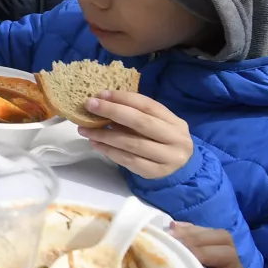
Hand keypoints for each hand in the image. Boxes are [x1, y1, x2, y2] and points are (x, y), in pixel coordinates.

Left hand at [79, 91, 194, 178]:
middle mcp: (175, 139)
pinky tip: (95, 144)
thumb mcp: (158, 124)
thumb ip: (137, 114)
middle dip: (112, 112)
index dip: (124, 98)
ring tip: (85, 129)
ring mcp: (167, 158)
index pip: (148, 105)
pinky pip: (128, 160)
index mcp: (175, 122)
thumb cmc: (163, 140)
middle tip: (90, 106)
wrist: (182, 169)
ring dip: (104, 135)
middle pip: (141, 122)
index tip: (101, 94)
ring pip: (131, 143)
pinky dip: (109, 151)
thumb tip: (103, 102)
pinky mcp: (155, 173)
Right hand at [169, 223, 250, 267]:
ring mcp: (212, 252)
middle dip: (195, 238)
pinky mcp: (198, 251)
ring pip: (206, 232)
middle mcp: (227, 259)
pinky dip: (181, 229)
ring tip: (168, 236)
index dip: (205, 252)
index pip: (226, 253)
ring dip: (186, 232)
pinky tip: (169, 229)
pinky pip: (194, 232)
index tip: (185, 256)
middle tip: (172, 242)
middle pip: (218, 237)